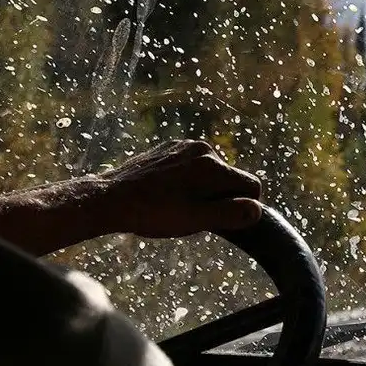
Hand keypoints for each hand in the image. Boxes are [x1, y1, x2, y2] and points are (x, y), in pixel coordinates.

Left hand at [98, 139, 263, 238]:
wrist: (108, 198)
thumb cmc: (153, 213)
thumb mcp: (195, 220)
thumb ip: (230, 214)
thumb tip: (258, 210)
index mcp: (213, 166)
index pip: (251, 185)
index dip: (242, 206)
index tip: (220, 218)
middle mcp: (203, 149)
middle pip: (231, 177)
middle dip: (221, 197)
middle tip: (193, 214)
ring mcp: (185, 146)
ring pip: (212, 171)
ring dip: (204, 188)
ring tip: (177, 204)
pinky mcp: (169, 147)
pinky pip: (192, 164)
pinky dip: (188, 179)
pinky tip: (167, 193)